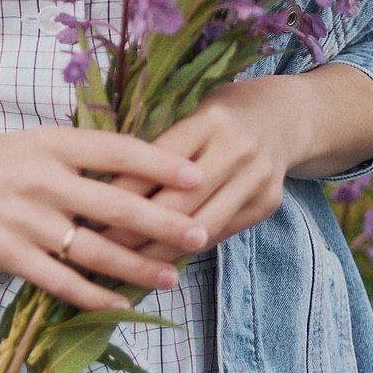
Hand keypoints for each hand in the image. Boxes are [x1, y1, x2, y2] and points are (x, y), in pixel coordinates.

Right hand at [0, 126, 211, 310]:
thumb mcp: (36, 142)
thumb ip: (83, 155)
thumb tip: (145, 167)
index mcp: (53, 143)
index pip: (117, 151)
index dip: (161, 162)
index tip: (198, 175)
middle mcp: (42, 180)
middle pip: (116, 206)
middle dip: (163, 223)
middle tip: (200, 234)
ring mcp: (25, 220)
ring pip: (95, 250)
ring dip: (137, 266)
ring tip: (171, 276)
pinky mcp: (9, 255)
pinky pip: (60, 281)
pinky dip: (94, 295)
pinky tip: (121, 302)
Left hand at [100, 78, 307, 262]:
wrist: (284, 118)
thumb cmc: (218, 115)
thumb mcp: (189, 112)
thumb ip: (156, 144)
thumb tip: (100, 184)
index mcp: (211, 119)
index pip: (157, 162)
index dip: (121, 190)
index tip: (87, 208)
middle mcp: (239, 149)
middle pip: (179, 202)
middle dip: (134, 229)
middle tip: (98, 245)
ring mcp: (258, 180)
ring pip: (200, 227)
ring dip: (158, 250)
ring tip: (123, 261)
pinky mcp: (267, 205)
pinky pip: (219, 234)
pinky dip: (186, 249)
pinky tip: (157, 260)